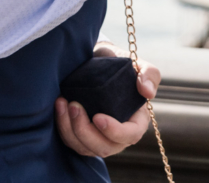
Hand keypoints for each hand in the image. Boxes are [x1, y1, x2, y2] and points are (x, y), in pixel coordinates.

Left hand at [54, 44, 162, 158]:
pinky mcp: (81, 136)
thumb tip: (147, 92)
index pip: (130, 136)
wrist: (97, 61)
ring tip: (63, 104)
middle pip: (104, 147)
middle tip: (75, 106)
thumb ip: (149, 74)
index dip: (115, 131)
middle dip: (85, 131)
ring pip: (85, 147)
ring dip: (70, 129)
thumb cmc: (120, 65)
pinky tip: (59, 106)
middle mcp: (118, 136)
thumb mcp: (138, 64)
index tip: (98, 117)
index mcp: (136, 122)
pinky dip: (62, 127)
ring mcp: (99, 138)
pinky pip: (71, 141)